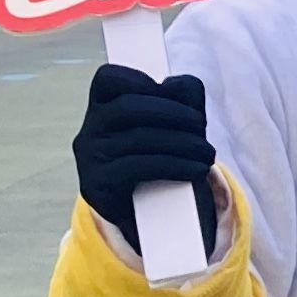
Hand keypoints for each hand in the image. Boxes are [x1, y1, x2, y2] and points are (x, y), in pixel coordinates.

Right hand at [71, 63, 222, 260]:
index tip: (167, 90)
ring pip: (138, 139)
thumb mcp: (175, 125)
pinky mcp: (97, 186)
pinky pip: (137, 168)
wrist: (152, 217)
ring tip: (206, 153)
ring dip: (183, 143)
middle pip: (128, 107)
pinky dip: (175, 166)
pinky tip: (196, 169)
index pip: (108, 78)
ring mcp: (90, 159)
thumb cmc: (163, 160)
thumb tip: (178, 84)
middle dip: (173, 113)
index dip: (141, 79)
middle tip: (200, 125)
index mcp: (102, 108)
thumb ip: (181, 97)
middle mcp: (89, 130)